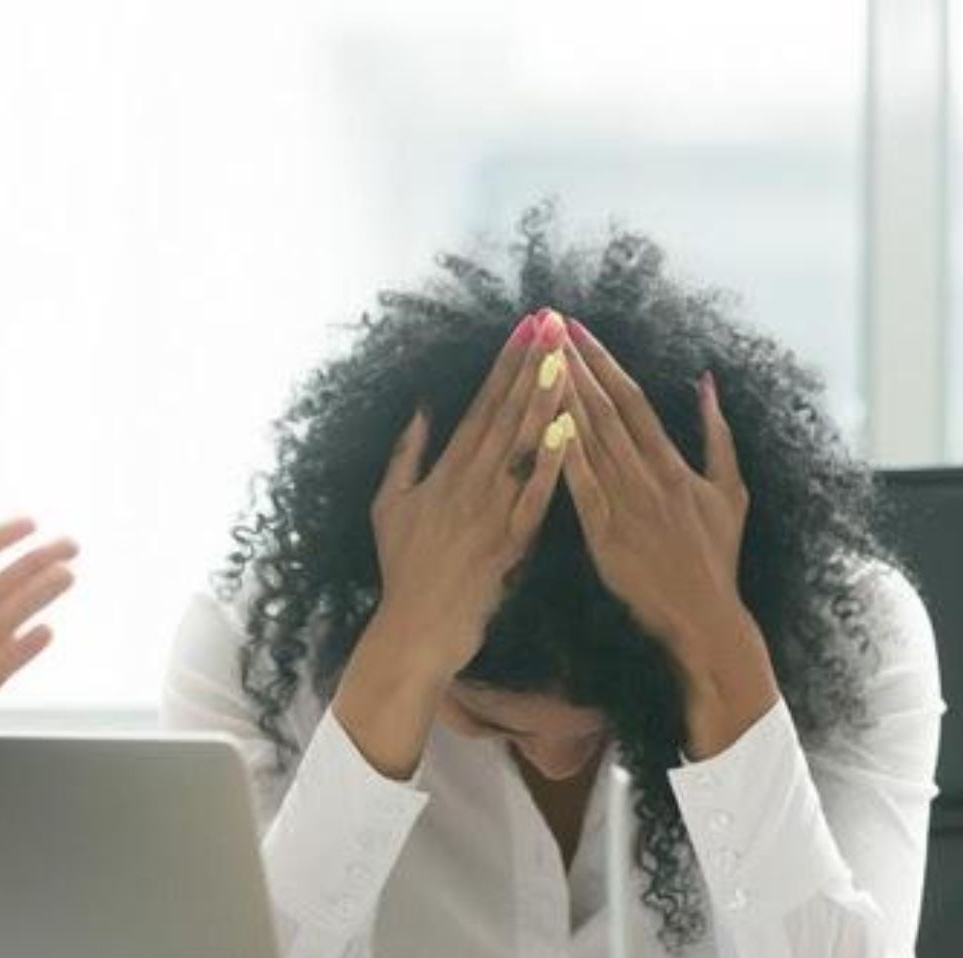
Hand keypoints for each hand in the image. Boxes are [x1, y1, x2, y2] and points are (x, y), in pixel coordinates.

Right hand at [332, 311, 570, 777]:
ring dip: (544, 399)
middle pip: (506, 413)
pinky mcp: (509, 543)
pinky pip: (535, 496)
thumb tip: (419, 410)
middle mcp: (469, 482)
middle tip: (553, 322)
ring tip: (565, 357)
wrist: (414, 630)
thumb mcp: (390, 506)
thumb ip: (405, 456)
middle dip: (531, 365)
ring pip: (522, 446)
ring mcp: (489, 510)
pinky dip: (552, 463)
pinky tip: (571, 431)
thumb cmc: (404, 572)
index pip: (481, 405)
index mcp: (445, 471)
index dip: (505, 363)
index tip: (526, 326)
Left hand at [556, 322, 777, 756]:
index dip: (604, 361)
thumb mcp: (730, 490)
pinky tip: (543, 426)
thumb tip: (708, 384)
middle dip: (576, 365)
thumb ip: (718, 434)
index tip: (580, 328)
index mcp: (672, 464)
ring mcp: (625, 505)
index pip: (633, 399)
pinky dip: (564, 456)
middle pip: (605, 410)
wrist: (704, 614)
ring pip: (590, 441)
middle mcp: (647, 476)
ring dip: (563, 397)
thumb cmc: (716, 555)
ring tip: (539, 359)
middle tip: (549, 326)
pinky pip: (581, 488)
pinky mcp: (605, 534)